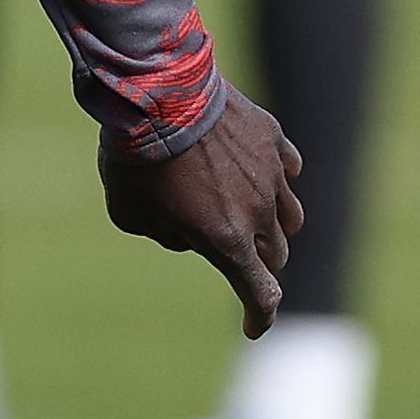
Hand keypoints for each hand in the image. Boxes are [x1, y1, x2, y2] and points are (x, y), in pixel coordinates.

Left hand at [99, 93, 301, 336]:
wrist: (156, 92)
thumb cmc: (135, 157)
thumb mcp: (129, 213)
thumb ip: (164, 234)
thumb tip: (189, 233)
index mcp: (227, 240)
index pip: (260, 294)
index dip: (259, 316)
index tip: (253, 326)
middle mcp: (259, 212)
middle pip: (276, 254)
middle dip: (258, 263)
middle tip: (234, 254)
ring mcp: (271, 174)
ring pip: (289, 215)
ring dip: (273, 225)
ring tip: (250, 215)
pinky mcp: (272, 138)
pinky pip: (288, 170)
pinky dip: (277, 180)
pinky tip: (260, 175)